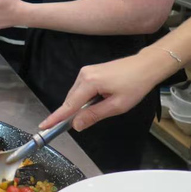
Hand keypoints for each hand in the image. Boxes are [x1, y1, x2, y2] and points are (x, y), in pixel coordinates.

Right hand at [39, 53, 164, 131]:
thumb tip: (76, 125)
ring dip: (80, 105)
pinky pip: (81, 89)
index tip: (43, 126)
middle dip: (71, 113)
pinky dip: (84, 98)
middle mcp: (83, 75)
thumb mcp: (117, 105)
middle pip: (71, 99)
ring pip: (76, 94)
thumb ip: (94, 115)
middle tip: (75, 126)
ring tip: (98, 109)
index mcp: (89, 82)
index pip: (69, 105)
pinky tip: (97, 101)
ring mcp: (86, 71)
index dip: (56, 117)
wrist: (147, 65)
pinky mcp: (90, 71)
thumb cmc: (135, 85)